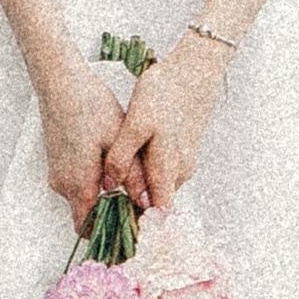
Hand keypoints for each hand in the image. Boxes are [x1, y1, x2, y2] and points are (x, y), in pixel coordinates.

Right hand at [34, 42, 124, 232]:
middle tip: (138, 205)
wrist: (61, 84)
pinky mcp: (57, 161)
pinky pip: (76, 182)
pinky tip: (112, 163)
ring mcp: (58, 173)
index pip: (88, 228)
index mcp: (78, 184)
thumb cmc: (90, 107)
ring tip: (130, 181)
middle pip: (86, 214)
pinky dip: (94, 182)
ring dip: (104, 195)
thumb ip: (133, 175)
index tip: (131, 228)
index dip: (109, 232)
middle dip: (111, 214)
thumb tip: (148, 203)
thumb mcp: (119, 140)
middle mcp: (63, 184)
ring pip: (82, 197)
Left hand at [104, 29, 233, 214]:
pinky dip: (147, 172)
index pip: (157, 215)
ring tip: (111, 182)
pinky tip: (132, 158)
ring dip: (139, 187)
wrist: (195, 68)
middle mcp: (181, 171)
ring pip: (158, 185)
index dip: (139, 226)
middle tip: (103, 206)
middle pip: (156, 202)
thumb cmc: (165, 92)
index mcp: (169, 170)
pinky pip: (163, 171)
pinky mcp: (184, 149)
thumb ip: (123, 157)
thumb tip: (109, 186)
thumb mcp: (136, 123)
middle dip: (133, 207)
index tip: (117, 231)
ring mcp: (185, 160)